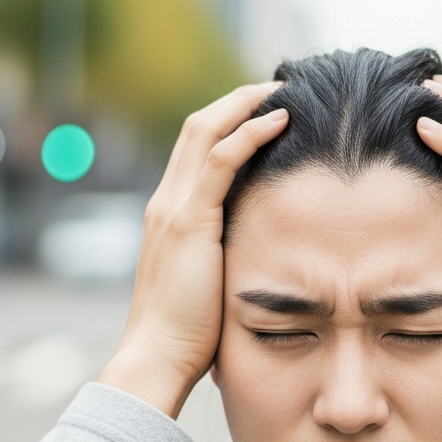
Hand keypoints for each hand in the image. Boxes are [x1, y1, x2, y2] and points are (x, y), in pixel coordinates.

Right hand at [99, 83, 287, 417]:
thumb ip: (226, 252)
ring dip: (245, 104)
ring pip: (206, 131)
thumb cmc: (191, 329)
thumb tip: (263, 245)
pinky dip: (250, 133)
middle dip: (238, 99)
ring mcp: (175, 207)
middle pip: (198, 127)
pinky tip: (280, 120)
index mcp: (171, 212)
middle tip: (280, 85)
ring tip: (284, 89)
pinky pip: (221, 161)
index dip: (228, 120)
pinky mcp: (190, 222)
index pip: (196, 147)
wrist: (158, 356)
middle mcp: (167, 200)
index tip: (267, 108)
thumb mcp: (210, 278)